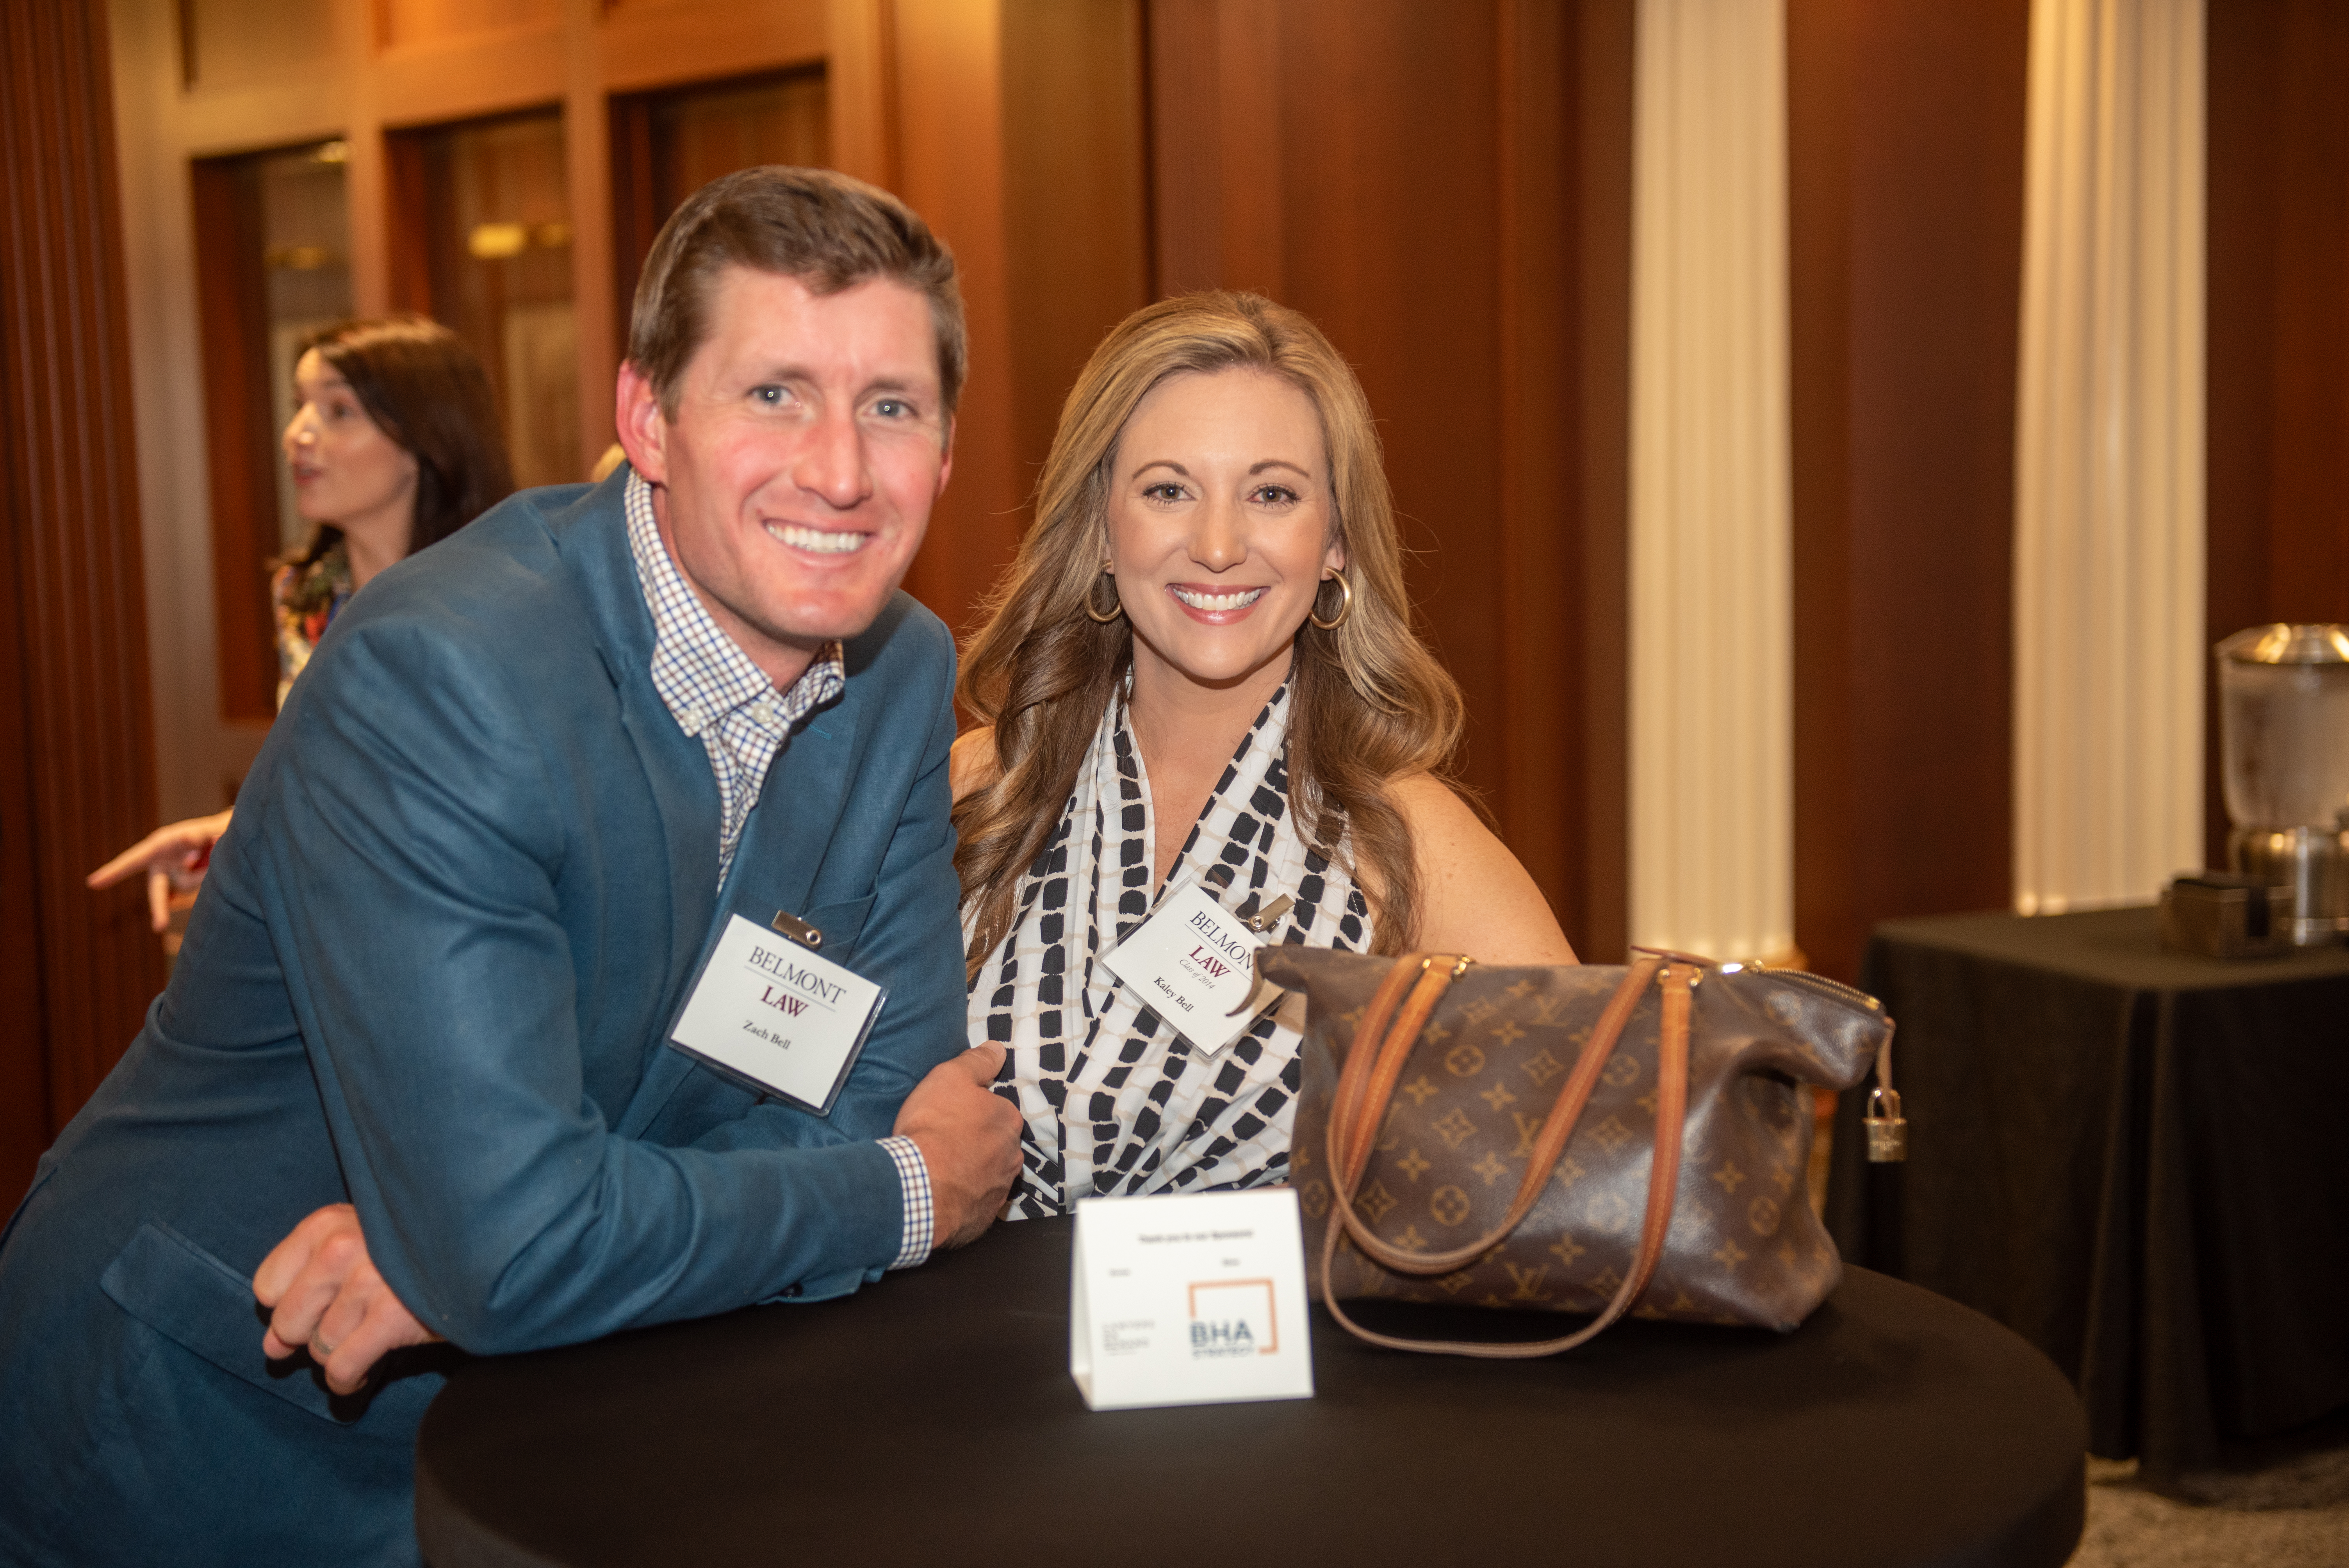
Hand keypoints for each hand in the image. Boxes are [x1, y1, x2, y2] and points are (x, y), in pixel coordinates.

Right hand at [86, 809, 234, 931]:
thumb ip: (197, 834)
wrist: (228, 839)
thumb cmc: (214, 830)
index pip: (132, 860)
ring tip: (214, 855)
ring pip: (185, 886)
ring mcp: (173, 875)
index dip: (113, 871)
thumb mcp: (208, 829)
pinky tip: (209, 870)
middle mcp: (162, 862)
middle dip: (159, 907)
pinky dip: (205, 878)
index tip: (92, 883)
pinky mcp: (185, 884)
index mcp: (159, 845)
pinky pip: (194, 890)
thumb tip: (184, 838)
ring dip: (203, 874)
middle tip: (159, 926)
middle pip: (157, 890)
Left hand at [253, 1204, 442, 1393]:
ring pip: (319, 1348)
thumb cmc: (406, 1248)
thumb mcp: (352, 1246)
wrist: (479, 1248)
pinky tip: (361, 1374)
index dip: (290, 1304)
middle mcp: (340, 1249)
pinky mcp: (392, 1317)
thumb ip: (304, 1290)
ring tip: (363, 1339)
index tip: (318, 1305)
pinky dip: (347, 1380)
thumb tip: (271, 1349)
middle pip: (288, 1323)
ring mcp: (366, 1283)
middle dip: (311, 1335)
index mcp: (325, 1225)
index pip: (266, 1286)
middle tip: (344, 1325)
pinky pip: (342, 1368)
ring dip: (338, 1354)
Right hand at [894, 1044, 1019, 1249]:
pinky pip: (977, 1204)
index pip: (997, 1111)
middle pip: (996, 1144)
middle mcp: (1012, 1156)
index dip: (973, 1112)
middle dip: (977, 1143)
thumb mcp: (949, 1078)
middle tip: (946, 1143)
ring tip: (943, 1170)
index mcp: (1008, 1121)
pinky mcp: (984, 1217)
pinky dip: (964, 1198)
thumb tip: (997, 1049)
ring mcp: (1000, 1189)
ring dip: (972, 1171)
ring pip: (990, 1174)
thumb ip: (976, 1062)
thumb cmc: (933, 1127)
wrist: (918, 1186)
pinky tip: (944, 1194)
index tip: (952, 1117)